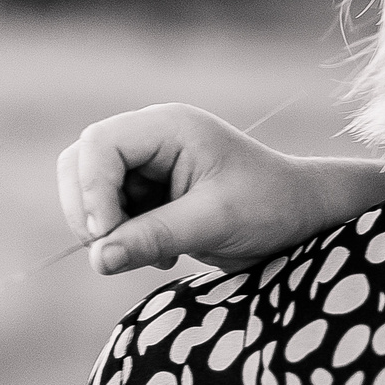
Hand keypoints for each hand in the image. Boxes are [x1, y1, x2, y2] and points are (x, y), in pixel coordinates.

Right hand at [56, 103, 320, 275]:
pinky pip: (112, 214)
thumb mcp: (214, 223)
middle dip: (91, 211)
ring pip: (91, 193)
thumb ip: (154, 236)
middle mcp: (152, 138)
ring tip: (158, 255)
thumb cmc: (271, 207)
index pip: (99, 146)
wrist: (302, 216)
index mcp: (169, 127)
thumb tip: (97, 258)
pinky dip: (125, 239)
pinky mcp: (150, 192)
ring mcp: (149, 164)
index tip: (105, 236)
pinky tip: (166, 254)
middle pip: (82, 164)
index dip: (91, 191)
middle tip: (120, 250)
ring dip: (110, 230)